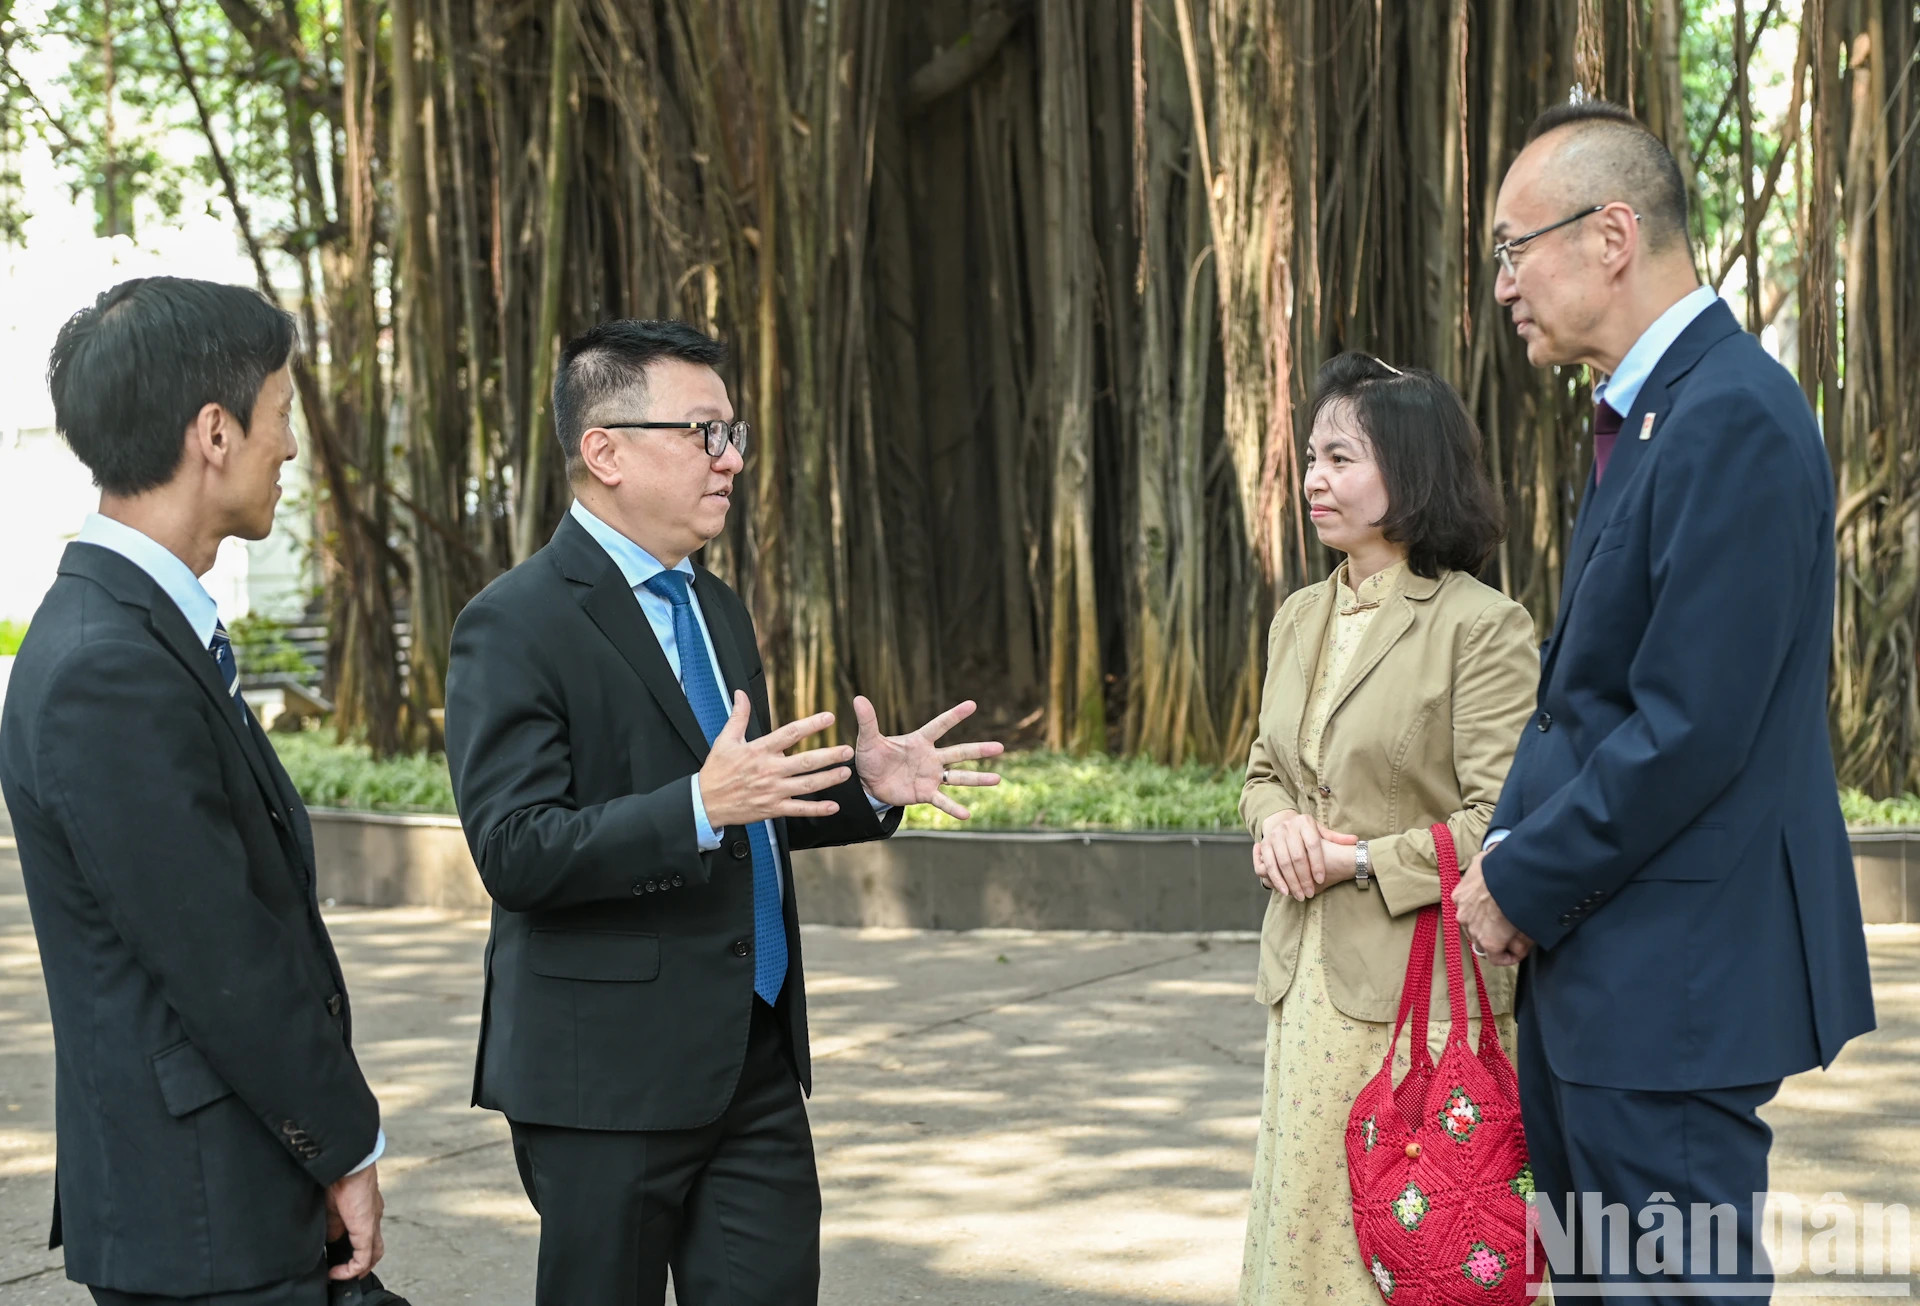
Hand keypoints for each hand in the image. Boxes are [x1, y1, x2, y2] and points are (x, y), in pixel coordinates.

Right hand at [325, 1164, 383, 1280]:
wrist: (346, 1163)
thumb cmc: (339, 1176)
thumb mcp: (332, 1205)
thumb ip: (334, 1223)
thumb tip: (332, 1239)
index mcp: (365, 1208)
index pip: (366, 1233)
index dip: (355, 1248)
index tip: (337, 1258)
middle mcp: (373, 1216)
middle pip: (375, 1246)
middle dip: (360, 1263)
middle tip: (343, 1271)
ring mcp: (372, 1223)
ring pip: (374, 1253)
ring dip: (358, 1268)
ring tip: (340, 1275)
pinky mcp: (367, 1228)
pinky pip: (365, 1256)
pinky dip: (352, 1269)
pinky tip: (337, 1272)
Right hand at [697, 693, 852, 827]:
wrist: (706, 802)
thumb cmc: (716, 771)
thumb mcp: (725, 740)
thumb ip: (738, 716)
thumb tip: (740, 694)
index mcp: (759, 750)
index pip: (790, 734)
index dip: (811, 725)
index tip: (829, 718)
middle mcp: (769, 770)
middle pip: (805, 761)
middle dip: (829, 755)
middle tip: (847, 750)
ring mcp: (773, 791)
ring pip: (807, 785)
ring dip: (828, 779)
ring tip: (845, 772)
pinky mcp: (773, 808)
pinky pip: (798, 809)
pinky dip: (816, 809)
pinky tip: (832, 806)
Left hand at [850, 696, 1004, 818]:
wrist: (867, 783)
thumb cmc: (870, 757)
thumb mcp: (868, 740)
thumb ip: (868, 721)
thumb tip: (858, 698)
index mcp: (919, 741)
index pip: (940, 726)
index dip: (955, 716)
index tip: (972, 704)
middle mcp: (930, 758)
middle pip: (959, 753)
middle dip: (979, 750)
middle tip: (1000, 747)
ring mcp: (930, 777)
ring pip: (958, 777)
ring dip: (977, 779)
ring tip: (997, 779)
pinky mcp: (925, 794)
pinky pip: (942, 801)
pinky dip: (953, 808)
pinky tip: (967, 815)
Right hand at [1255, 811, 1358, 900]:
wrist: (1280, 821)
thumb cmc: (1305, 832)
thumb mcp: (1320, 831)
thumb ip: (1336, 838)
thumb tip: (1355, 841)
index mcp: (1305, 823)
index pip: (1313, 845)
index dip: (1317, 863)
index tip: (1321, 880)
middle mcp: (1288, 827)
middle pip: (1297, 856)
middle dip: (1304, 878)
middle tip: (1310, 894)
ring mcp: (1274, 836)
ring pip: (1283, 863)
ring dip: (1291, 882)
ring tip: (1299, 896)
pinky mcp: (1264, 845)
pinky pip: (1269, 865)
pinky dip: (1277, 880)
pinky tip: (1285, 891)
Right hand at [1452, 851, 1530, 964]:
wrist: (1511, 868)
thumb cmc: (1523, 897)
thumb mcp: (1531, 927)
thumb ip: (1522, 943)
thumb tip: (1518, 948)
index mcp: (1488, 941)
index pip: (1495, 960)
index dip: (1510, 957)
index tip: (1519, 950)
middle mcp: (1470, 928)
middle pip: (1481, 941)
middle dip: (1495, 938)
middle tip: (1511, 929)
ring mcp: (1462, 909)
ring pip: (1471, 923)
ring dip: (1482, 921)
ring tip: (1497, 909)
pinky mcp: (1458, 892)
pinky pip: (1466, 905)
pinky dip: (1474, 903)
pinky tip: (1487, 894)